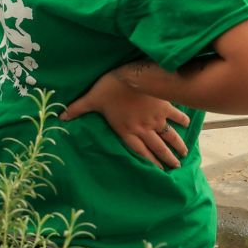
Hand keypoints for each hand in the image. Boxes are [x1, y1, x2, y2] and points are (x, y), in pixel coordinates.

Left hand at [62, 70, 189, 168]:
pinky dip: (182, 121)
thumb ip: (77, 109)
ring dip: (177, 146)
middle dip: (167, 159)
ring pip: (170, 136)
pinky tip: (187, 125)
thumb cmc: (108, 88)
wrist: (131, 75)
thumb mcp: (91, 99)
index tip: (159, 172)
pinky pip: (176, 116)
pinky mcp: (165, 107)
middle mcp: (143, 129)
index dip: (150, 163)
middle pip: (158, 148)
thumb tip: (60, 117)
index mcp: (126, 130)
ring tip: (184, 155)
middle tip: (175, 167)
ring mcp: (156, 119)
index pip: (140, 152)